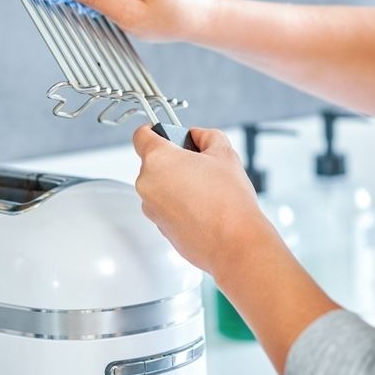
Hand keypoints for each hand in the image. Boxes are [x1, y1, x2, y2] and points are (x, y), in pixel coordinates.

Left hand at [133, 126, 272, 275]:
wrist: (234, 242)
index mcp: (158, 159)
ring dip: (175, 185)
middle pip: (153, 163)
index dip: (154, 131)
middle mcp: (146, 184)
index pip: (141, 135)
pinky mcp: (158, 227)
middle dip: (174, 162)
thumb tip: (198, 136)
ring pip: (159, 186)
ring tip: (205, 192)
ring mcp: (150, 208)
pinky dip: (178, 205)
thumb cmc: (228, 200)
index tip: (166, 135)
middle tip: (200, 168)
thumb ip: (206, 136)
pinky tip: (201, 209)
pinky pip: (165, 207)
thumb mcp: (224, 153)